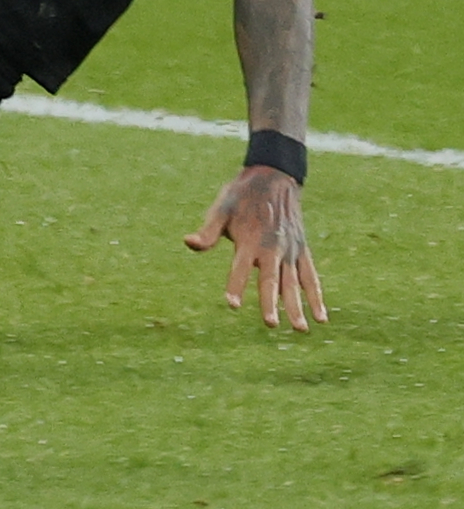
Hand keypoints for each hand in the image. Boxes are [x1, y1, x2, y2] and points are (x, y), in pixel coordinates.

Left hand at [186, 165, 325, 329]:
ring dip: (298, 306)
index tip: (231, 304)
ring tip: (300, 330)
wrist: (274, 178)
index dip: (235, 285)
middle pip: (271, 280)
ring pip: (294, 283)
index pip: (240, 267)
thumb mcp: (220, 210)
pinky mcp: (302, 251)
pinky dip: (316, 296)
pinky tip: (321, 317)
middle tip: (271, 324)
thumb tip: (188, 242)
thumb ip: (208, 232)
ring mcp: (290, 250)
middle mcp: (272, 248)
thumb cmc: (240, 197)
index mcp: (249, 239)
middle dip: (270, 302)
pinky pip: (311, 277)